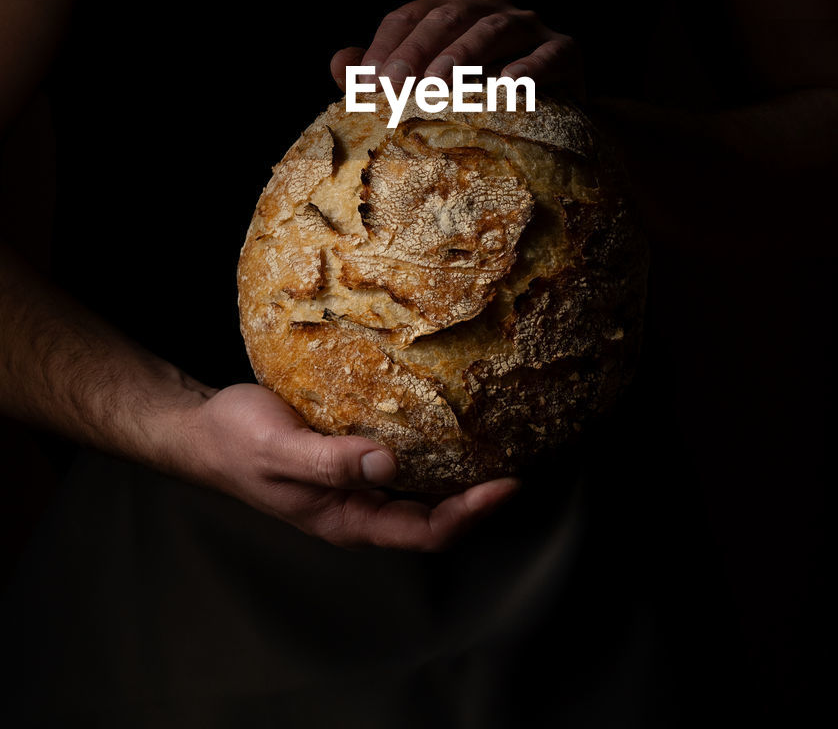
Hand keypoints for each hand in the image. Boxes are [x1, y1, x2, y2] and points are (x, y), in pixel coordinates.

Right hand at [182, 383, 520, 550]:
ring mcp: (354, 486)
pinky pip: (401, 462)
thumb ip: (331, 460)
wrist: (202, 430)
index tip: (508, 484)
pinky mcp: (349, 458)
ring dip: (458, 476)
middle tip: (518, 461)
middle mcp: (357, 508)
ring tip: (495, 444)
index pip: (424, 531)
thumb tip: (387, 461)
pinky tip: (444, 422)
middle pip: (432, 517)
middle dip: (478, 498)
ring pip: (420, 492)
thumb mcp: (280, 450)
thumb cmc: (236, 442)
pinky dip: (430, 450)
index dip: (470, 514)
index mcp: (345, 519)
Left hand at [330, 0, 584, 100]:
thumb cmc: (474, 93)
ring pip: (494, 28)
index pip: (409, 16)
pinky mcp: (565, 49)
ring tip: (437, 86)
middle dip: (416, 50)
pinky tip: (508, 84)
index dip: (384, 46)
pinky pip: (548, 54)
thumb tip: (339, 65)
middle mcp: (490, 6)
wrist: (547, 110)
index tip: (364, 83)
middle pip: (448, 16)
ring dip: (463, 55)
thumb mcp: (424, 83)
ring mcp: (530, 25)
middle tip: (393, 85)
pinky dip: (528, 67)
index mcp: (451, 7)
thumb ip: (378, 73)